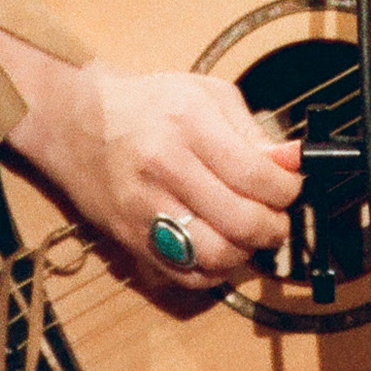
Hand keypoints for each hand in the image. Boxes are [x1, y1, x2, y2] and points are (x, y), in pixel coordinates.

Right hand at [0, 41, 300, 287]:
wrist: (75, 121)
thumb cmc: (147, 105)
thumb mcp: (205, 95)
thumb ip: (254, 131)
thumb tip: (295, 162)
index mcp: (187, 124)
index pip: (255, 175)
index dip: (287, 190)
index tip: (291, 187)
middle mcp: (164, 168)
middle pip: (240, 221)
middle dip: (274, 226)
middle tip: (277, 217)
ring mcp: (144, 209)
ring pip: (216, 256)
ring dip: (247, 253)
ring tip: (250, 234)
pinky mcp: (131, 239)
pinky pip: (186, 275)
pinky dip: (214, 271)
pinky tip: (220, 247)